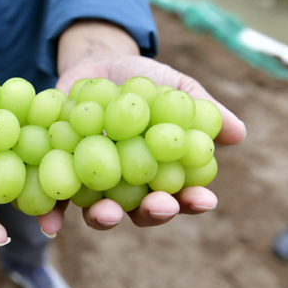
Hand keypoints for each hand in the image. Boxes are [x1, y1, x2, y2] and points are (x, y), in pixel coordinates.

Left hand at [37, 21, 245, 234]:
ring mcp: (94, 182)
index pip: (181, 195)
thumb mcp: (174, 89)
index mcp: (160, 172)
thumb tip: (238, 132)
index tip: (204, 199)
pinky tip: (49, 222)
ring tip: (107, 213)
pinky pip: (56, 198)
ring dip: (105, 217)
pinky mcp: (61, 173)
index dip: (193, 201)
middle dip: (152, 213)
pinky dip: (52, 212)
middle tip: (158, 206)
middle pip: (142, 211)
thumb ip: (201, 109)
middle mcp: (128, 185)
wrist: (96, 64)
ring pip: (100, 211)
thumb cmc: (143, 82)